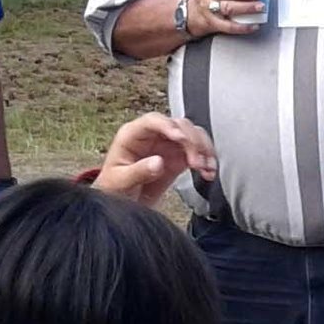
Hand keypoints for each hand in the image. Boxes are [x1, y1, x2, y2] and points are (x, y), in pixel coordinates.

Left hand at [93, 113, 216, 204]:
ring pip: (193, 135)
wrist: (123, 202)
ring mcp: (167, 145)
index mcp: (133, 135)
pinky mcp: (179, 157)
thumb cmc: (114, 188)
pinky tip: (209, 171)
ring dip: (204, 149)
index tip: (181, 138)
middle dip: (192, 140)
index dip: (169, 126)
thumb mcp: (120, 181)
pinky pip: (198, 152)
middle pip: (178, 125)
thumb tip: (158, 162)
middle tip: (196, 161)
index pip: (153, 121)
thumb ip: (138, 171)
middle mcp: (153, 135)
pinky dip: (207, 160)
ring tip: (206, 167)